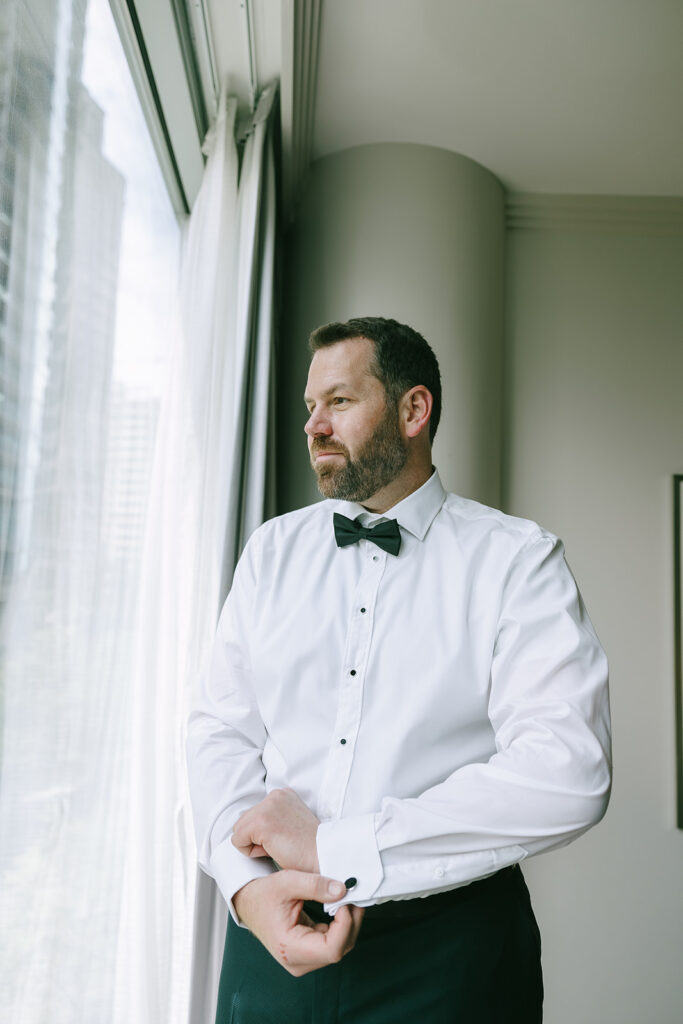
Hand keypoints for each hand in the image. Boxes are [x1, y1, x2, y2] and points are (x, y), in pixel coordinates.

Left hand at [232, 788, 319, 872]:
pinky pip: (237, 842)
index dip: (266, 833)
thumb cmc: (309, 847)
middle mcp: (274, 795)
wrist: (323, 856)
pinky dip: (251, 852)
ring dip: (254, 845)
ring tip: (279, 846)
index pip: (254, 814)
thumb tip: (249, 828)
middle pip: (244, 821)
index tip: (286, 837)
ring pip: (239, 831)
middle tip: (283, 843)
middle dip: (258, 838)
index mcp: (282, 794)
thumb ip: (274, 817)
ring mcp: (267, 808)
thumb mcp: (291, 821)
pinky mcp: (260, 823)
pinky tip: (273, 850)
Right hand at [233, 870, 363, 975]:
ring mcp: (304, 960)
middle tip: (353, 895)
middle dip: (351, 922)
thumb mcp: (287, 882)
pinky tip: (340, 906)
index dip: (345, 926)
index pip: (332, 949)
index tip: (345, 901)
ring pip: (340, 947)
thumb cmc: (263, 894)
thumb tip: (343, 890)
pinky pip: (333, 943)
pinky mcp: (309, 953)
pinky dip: (341, 925)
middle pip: (340, 950)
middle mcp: (298, 962)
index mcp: (290, 949)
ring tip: (348, 898)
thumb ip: (315, 885)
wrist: (248, 903)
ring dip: (348, 923)